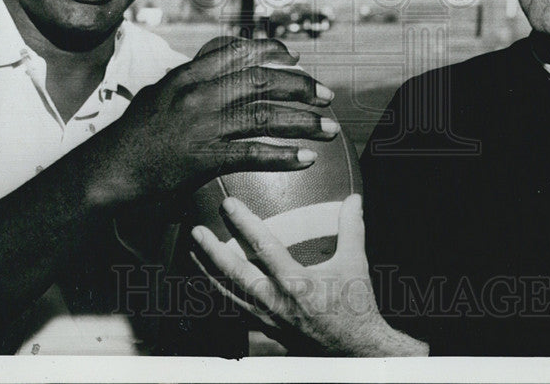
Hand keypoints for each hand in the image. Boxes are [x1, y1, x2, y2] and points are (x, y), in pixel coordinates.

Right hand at [89, 37, 338, 205]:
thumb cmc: (132, 136)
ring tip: (329, 130)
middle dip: (301, 86)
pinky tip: (305, 160)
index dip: (274, 53)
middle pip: (262, 81)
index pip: (239, 53)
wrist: (105, 171)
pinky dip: (283, 157)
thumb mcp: (159, 95)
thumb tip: (215, 68)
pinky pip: (253, 154)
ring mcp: (200, 125)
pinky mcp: (202, 158)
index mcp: (188, 75)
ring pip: (265, 116)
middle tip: (327, 96)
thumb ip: (189, 80)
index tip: (297, 58)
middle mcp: (197, 93)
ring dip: (303, 122)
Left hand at [191, 195, 428, 356]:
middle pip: (235, 274)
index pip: (264, 247)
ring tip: (193, 253)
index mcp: (298, 283)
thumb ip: (352, 228)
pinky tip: (209, 283)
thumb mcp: (355, 263)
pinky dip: (220, 296)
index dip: (244, 223)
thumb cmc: (356, 306)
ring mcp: (268, 319)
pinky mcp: (267, 329)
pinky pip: (236, 310)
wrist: (357, 350)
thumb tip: (354, 198)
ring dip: (208, 273)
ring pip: (229, 295)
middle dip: (212, 251)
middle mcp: (277, 302)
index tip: (229, 205)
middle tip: (196, 231)